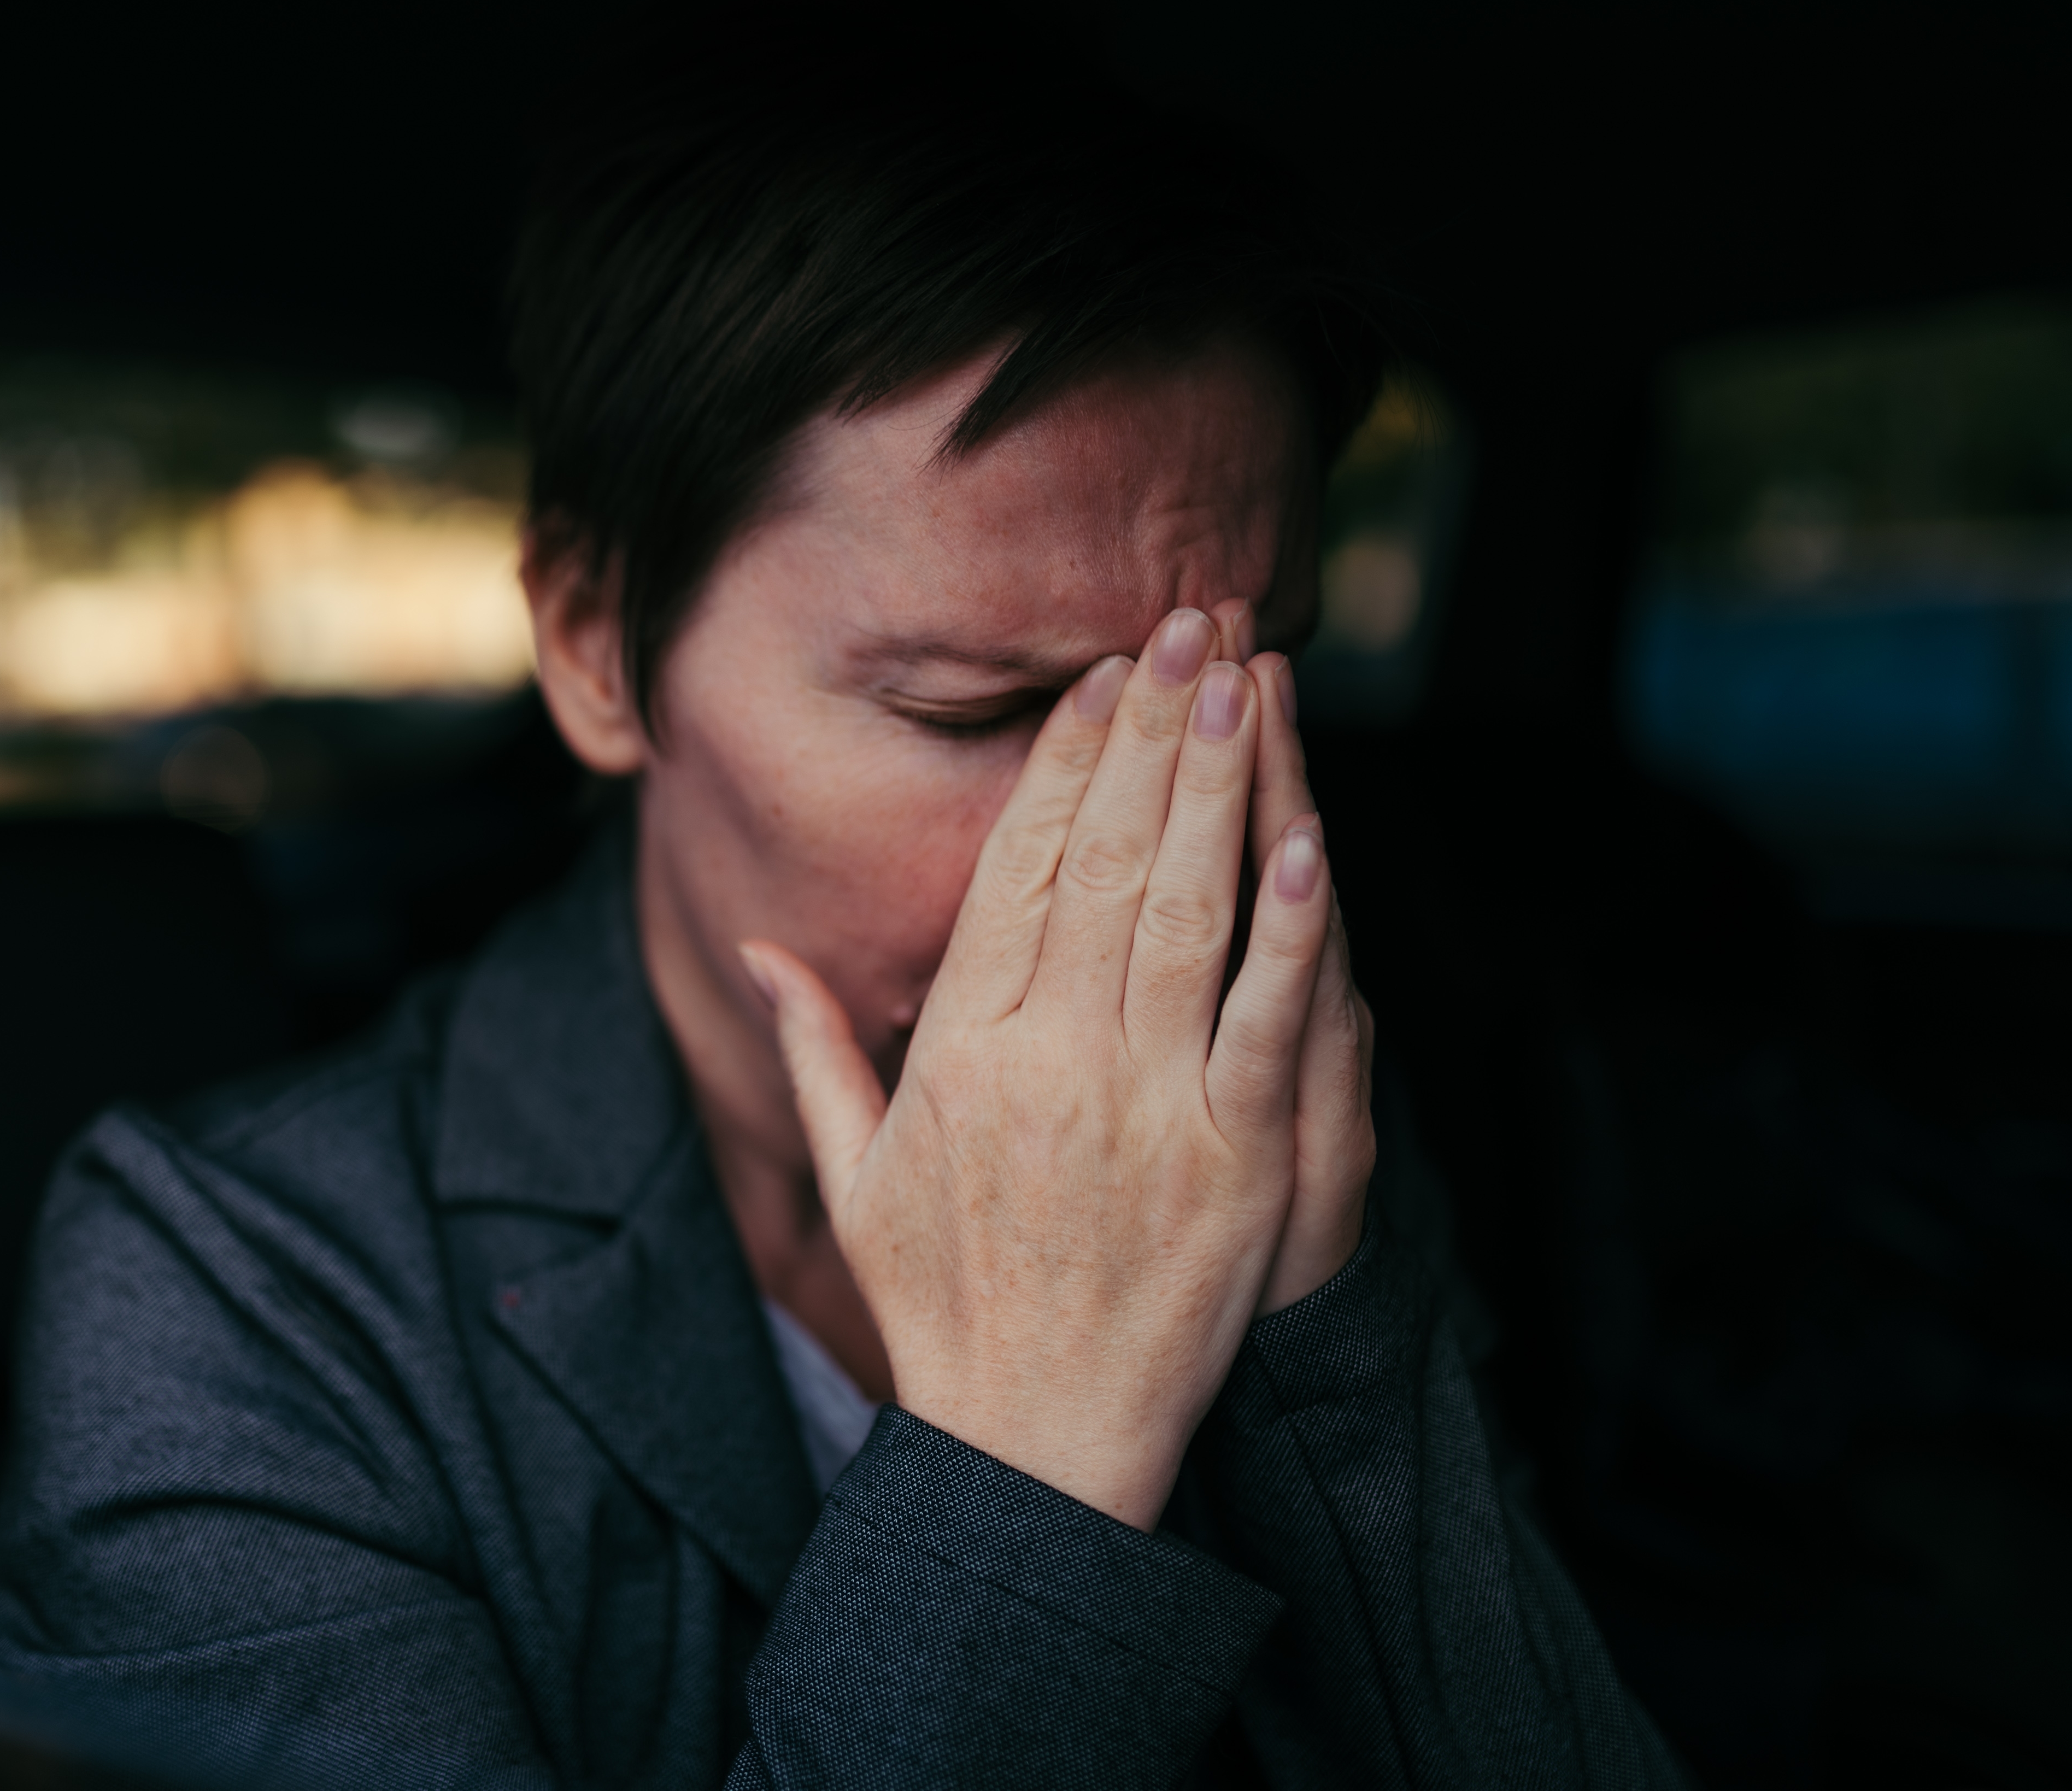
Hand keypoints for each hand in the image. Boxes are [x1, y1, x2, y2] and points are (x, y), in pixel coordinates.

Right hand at [741, 606, 1370, 1528]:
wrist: (1032, 1447)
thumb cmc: (940, 1308)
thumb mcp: (852, 1176)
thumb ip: (814, 1049)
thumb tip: (761, 950)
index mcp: (960, 1053)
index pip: (1017, 872)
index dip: (1062, 763)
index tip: (1096, 679)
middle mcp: (1048, 1062)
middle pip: (1106, 861)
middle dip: (1150, 731)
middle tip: (1186, 623)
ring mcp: (1147, 1109)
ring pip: (1185, 911)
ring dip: (1217, 784)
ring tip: (1246, 675)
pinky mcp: (1237, 1164)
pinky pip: (1268, 1020)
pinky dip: (1291, 924)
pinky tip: (1310, 833)